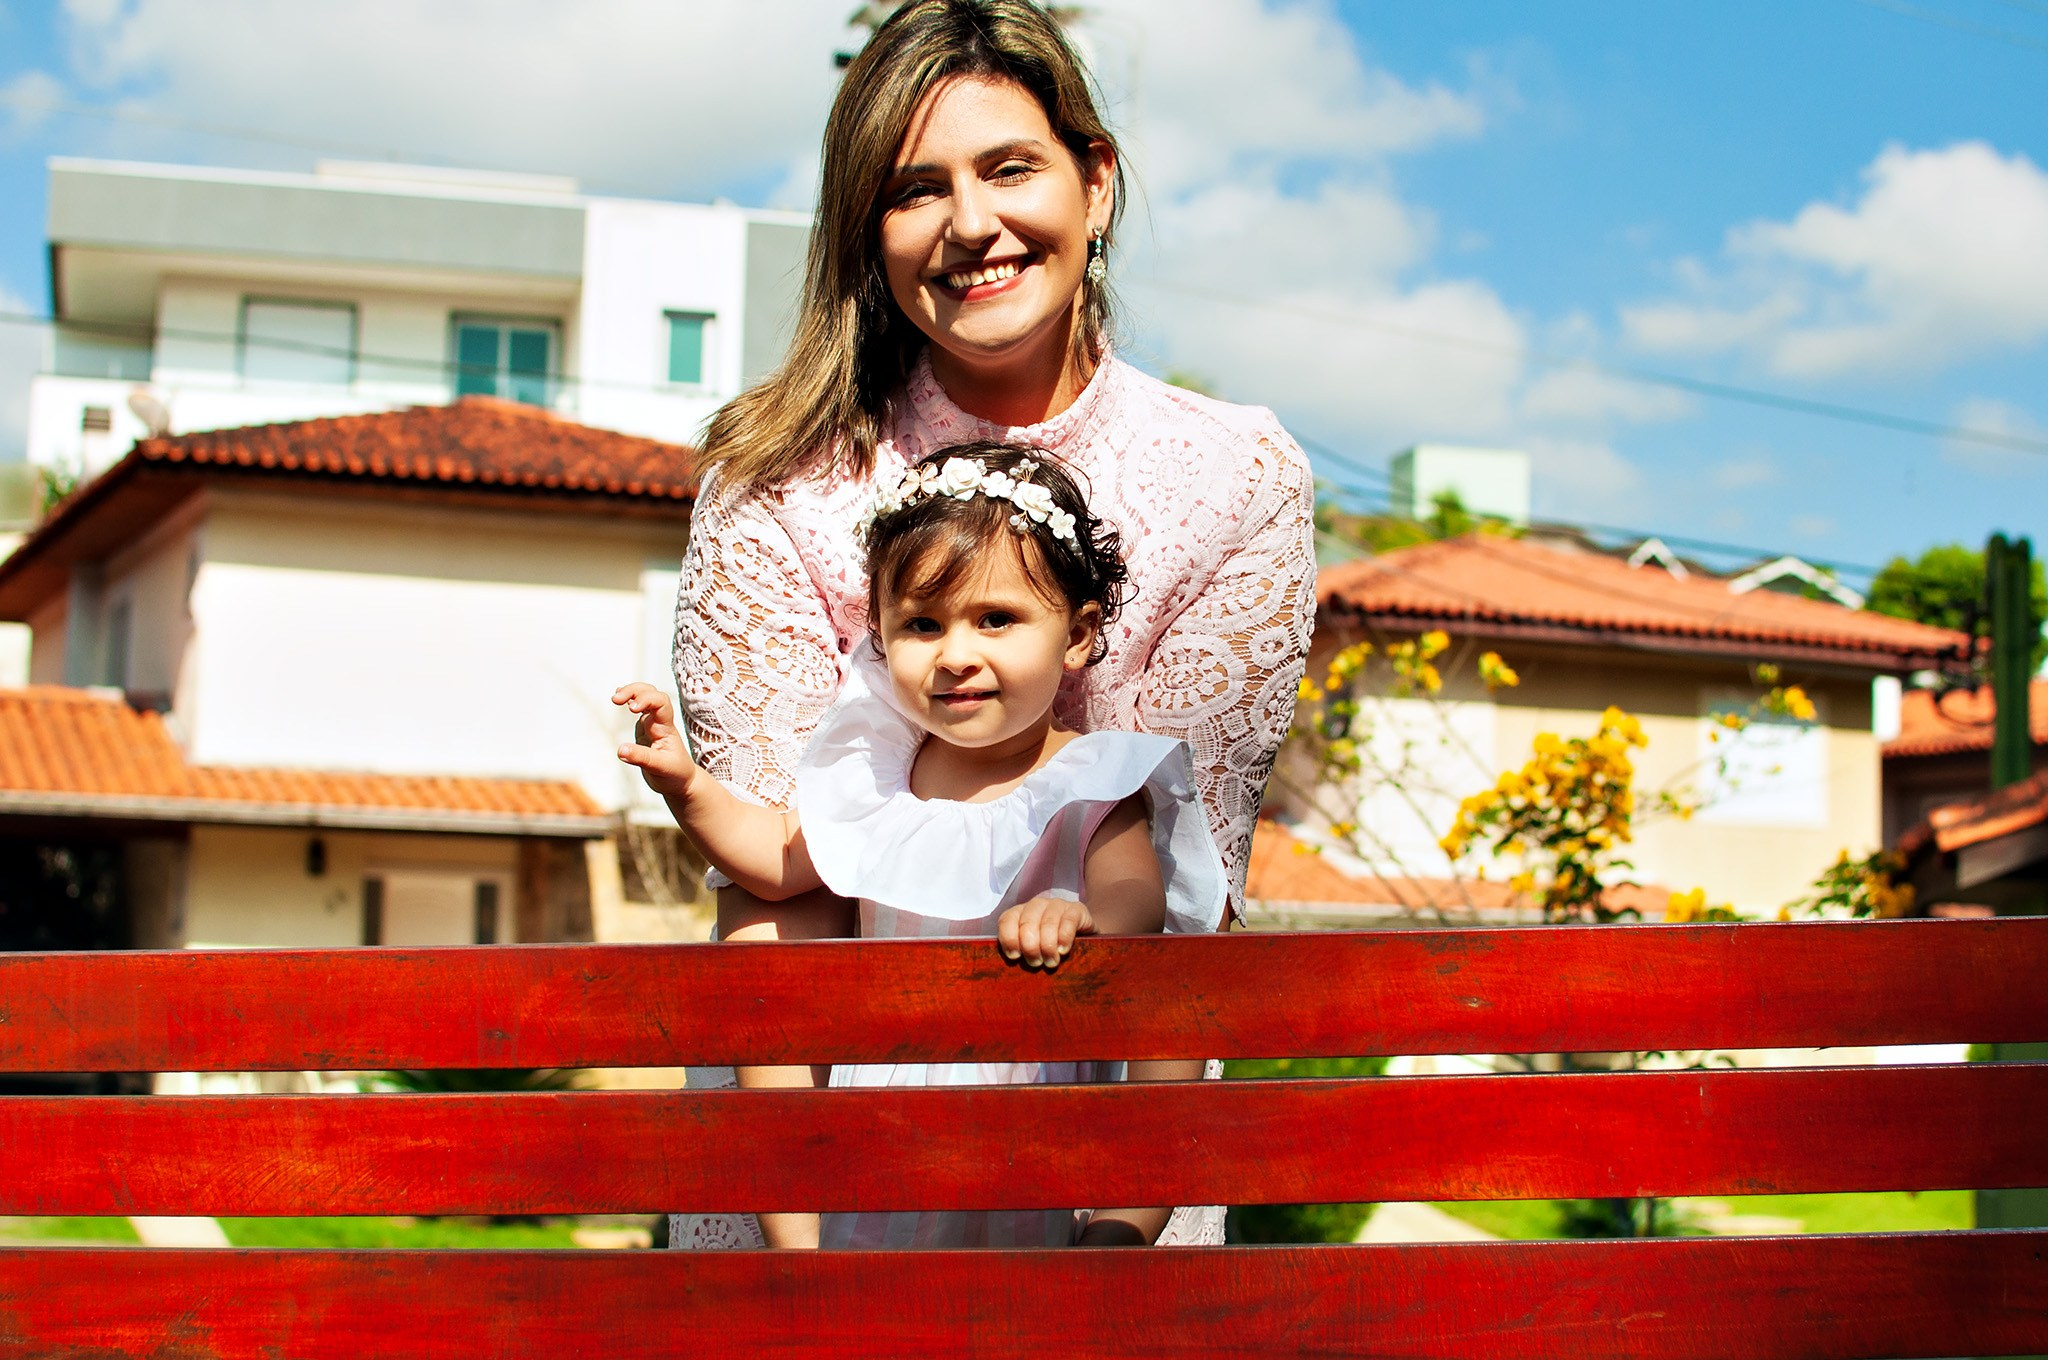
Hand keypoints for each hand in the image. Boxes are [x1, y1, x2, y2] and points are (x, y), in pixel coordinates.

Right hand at [612, 682, 701, 799]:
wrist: (681, 781)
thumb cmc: (675, 774)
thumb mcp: (660, 768)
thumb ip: (641, 758)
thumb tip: (621, 750)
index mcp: (666, 728)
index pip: (661, 703)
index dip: (646, 699)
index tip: (631, 708)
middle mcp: (659, 722)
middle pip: (652, 693)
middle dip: (634, 690)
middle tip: (616, 699)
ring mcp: (652, 724)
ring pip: (646, 696)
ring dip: (632, 692)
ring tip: (616, 698)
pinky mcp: (644, 730)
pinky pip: (639, 708)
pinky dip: (630, 699)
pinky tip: (620, 698)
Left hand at [996, 895, 1093, 968]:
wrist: (1085, 942)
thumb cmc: (1052, 951)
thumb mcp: (1033, 952)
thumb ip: (1020, 953)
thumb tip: (1012, 963)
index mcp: (1019, 914)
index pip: (1007, 920)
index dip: (1009, 939)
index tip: (1015, 957)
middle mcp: (1036, 905)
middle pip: (1027, 923)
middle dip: (1030, 947)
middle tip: (1036, 963)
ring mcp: (1057, 905)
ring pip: (1047, 923)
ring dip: (1048, 946)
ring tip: (1051, 962)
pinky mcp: (1076, 909)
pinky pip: (1068, 921)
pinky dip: (1064, 937)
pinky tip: (1063, 950)